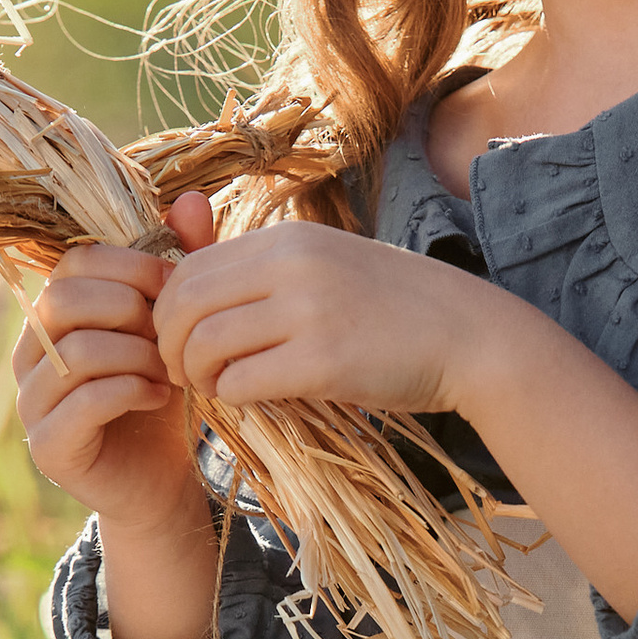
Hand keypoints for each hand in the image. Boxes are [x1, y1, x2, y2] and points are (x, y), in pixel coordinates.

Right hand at [13, 190, 219, 536]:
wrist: (163, 481)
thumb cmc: (162, 394)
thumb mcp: (177, 325)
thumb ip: (182, 264)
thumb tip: (191, 198)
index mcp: (54, 314)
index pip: (72, 263)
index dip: (130, 266)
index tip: (176, 288)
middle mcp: (30, 352)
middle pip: (63, 301)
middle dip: (131, 310)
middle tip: (172, 335)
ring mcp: (31, 401)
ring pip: (75, 351)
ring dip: (137, 355)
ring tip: (170, 372)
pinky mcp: (48, 446)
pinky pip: (82, 401)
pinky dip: (130, 391)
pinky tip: (157, 397)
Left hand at [151, 217, 499, 419]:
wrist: (469, 338)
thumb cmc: (395, 310)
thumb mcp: (328, 266)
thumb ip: (265, 271)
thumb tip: (191, 288)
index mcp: (288, 239)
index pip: (191, 267)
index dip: (168, 310)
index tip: (179, 339)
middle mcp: (293, 265)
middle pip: (186, 303)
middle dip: (169, 345)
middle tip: (182, 372)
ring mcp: (309, 312)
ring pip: (206, 344)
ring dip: (197, 375)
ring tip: (213, 387)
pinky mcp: (325, 362)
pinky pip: (243, 381)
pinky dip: (232, 395)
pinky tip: (248, 398)